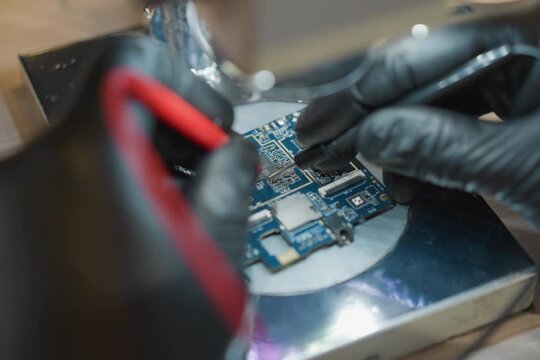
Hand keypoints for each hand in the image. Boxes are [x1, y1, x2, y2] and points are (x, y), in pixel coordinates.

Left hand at [0, 36, 257, 358]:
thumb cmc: (150, 338)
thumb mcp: (213, 255)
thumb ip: (230, 182)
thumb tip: (236, 151)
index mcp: (86, 160)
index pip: (131, 63)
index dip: (185, 83)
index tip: (215, 128)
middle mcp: (32, 166)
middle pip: (111, 106)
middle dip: (174, 130)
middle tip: (217, 170)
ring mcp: (11, 198)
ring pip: (92, 144)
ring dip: (148, 160)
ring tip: (187, 208)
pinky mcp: (9, 227)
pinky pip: (69, 179)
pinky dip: (115, 185)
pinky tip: (148, 230)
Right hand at [297, 0, 539, 241]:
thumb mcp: (524, 170)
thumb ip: (438, 149)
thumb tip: (364, 138)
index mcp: (529, 26)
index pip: (417, 57)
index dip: (358, 100)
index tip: (314, 133)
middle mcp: (524, 27)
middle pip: (422, 67)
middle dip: (371, 113)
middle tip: (320, 145)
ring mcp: (527, 54)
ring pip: (438, 88)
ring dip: (402, 132)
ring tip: (375, 172)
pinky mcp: (529, 83)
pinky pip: (464, 105)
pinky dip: (434, 139)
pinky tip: (415, 171)